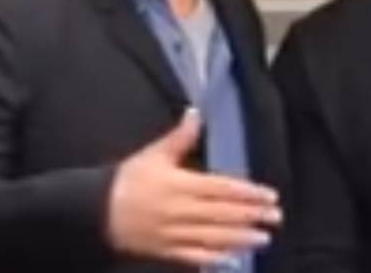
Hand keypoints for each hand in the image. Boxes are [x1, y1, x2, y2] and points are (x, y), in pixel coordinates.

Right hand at [106, 109, 281, 266]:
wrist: (95, 211)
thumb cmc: (128, 180)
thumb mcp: (154, 154)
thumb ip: (180, 137)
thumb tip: (195, 112)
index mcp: (180, 185)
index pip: (222, 189)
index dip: (248, 193)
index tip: (269, 195)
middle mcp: (180, 211)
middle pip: (222, 214)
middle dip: (251, 216)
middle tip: (276, 217)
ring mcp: (173, 233)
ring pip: (212, 237)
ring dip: (240, 238)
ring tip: (263, 238)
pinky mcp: (165, 250)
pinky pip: (192, 256)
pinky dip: (213, 258)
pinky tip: (232, 259)